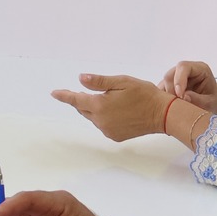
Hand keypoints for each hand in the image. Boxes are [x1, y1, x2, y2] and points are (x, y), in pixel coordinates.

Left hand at [51, 73, 172, 140]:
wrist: (162, 114)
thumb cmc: (144, 94)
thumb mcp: (121, 81)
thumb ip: (99, 82)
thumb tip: (80, 79)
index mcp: (100, 105)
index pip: (76, 99)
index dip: (64, 95)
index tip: (54, 93)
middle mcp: (100, 120)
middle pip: (83, 109)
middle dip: (82, 100)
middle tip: (90, 90)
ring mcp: (107, 130)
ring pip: (93, 117)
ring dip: (95, 108)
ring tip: (110, 99)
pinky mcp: (114, 136)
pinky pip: (102, 125)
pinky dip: (104, 117)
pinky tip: (116, 110)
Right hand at [160, 60, 216, 111]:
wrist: (213, 104)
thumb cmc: (214, 101)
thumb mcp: (210, 103)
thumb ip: (199, 99)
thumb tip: (183, 97)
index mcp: (199, 68)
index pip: (183, 67)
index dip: (178, 80)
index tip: (180, 95)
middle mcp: (186, 70)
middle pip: (170, 74)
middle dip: (171, 90)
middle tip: (177, 105)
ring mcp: (176, 77)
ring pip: (163, 83)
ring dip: (167, 96)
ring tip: (176, 108)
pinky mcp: (170, 86)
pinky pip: (161, 91)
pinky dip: (164, 100)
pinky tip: (171, 108)